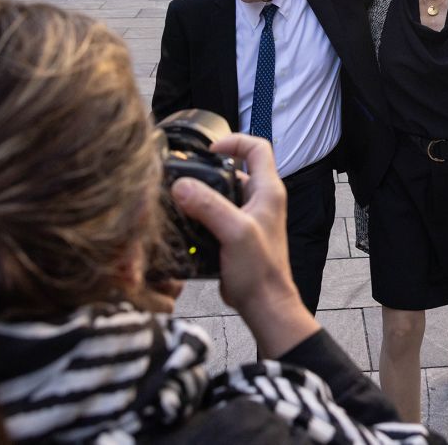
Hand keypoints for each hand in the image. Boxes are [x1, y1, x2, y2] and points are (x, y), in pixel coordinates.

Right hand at [172, 133, 318, 357]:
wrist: (263, 305)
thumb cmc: (260, 271)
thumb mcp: (234, 232)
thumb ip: (208, 206)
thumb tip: (182, 185)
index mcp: (268, 191)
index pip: (257, 148)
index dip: (234, 142)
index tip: (210, 150)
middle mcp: (260, 200)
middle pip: (233, 171)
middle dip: (208, 173)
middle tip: (184, 179)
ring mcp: (248, 218)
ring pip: (221, 194)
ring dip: (201, 196)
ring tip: (179, 201)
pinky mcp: (235, 235)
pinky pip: (214, 215)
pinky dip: (199, 215)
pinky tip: (184, 223)